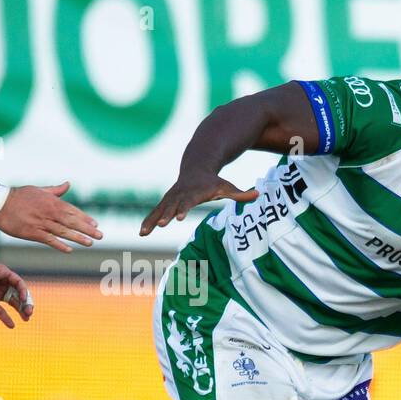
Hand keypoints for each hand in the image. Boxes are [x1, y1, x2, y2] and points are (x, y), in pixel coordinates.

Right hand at [0, 182, 102, 251]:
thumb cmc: (19, 196)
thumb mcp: (39, 190)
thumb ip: (56, 190)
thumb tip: (68, 184)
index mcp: (52, 202)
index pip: (73, 211)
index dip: (85, 218)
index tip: (96, 224)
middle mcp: (49, 212)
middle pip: (72, 221)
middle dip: (87, 229)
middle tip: (100, 235)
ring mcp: (41, 222)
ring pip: (63, 231)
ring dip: (77, 237)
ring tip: (90, 243)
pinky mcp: (32, 232)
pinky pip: (49, 239)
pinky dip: (59, 244)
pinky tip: (69, 250)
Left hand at [0, 257, 32, 328]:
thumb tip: (9, 275)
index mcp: (2, 275)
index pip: (18, 283)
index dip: (24, 291)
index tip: (24, 300)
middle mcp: (1, 285)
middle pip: (19, 295)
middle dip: (27, 303)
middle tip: (29, 313)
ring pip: (13, 304)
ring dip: (21, 311)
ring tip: (26, 319)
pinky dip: (6, 319)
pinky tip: (12, 326)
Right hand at [140, 172, 257, 235]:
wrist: (197, 166)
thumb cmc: (214, 181)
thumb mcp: (228, 187)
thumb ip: (241, 194)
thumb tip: (259, 195)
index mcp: (195, 192)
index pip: (189, 202)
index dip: (184, 209)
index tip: (180, 218)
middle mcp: (181, 194)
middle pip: (172, 205)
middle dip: (166, 215)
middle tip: (161, 224)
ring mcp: (172, 197)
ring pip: (160, 209)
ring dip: (151, 220)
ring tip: (143, 233)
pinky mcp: (166, 200)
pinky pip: (155, 211)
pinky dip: (148, 220)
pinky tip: (142, 232)